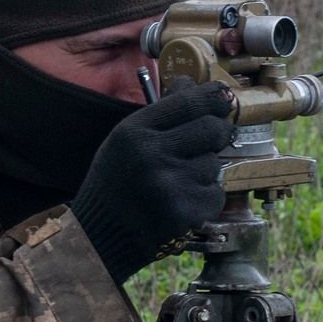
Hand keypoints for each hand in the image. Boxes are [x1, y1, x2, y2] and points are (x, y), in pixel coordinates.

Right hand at [68, 81, 237, 283]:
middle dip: (218, 132)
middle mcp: (151, 155)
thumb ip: (158, 113)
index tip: (222, 96)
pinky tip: (182, 202)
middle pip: (212, 129)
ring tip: (179, 181)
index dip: (213, 96)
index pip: (188, 102)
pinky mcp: (184, 212)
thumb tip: (190, 83)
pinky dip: (206, 198)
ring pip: (214, 164)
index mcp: (133, 132)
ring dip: (205, 171)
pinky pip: (216, 194)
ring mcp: (169, 185)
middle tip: (213, 138)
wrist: (100, 238)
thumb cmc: (114, 184)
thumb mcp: (124, 142)